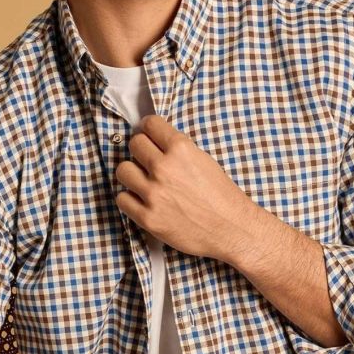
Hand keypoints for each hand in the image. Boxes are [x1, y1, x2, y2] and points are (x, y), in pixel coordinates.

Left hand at [114, 113, 259, 261]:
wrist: (231, 229)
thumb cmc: (221, 196)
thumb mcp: (204, 161)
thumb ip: (178, 150)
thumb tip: (156, 143)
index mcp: (181, 150)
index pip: (150, 124)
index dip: (148, 128)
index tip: (148, 134)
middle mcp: (164, 168)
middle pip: (134, 144)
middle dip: (140, 150)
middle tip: (147, 160)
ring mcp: (154, 194)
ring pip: (123, 170)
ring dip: (132, 174)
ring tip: (143, 181)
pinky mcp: (148, 217)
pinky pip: (122, 199)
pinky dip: (130, 199)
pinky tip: (142, 200)